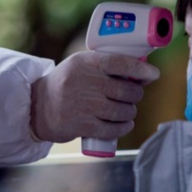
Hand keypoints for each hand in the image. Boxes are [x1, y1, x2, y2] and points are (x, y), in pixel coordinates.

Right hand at [30, 51, 159, 142]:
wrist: (38, 107)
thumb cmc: (66, 84)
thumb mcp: (80, 65)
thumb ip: (105, 65)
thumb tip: (141, 72)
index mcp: (87, 63)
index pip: (120, 63)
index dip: (141, 69)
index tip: (153, 74)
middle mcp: (86, 83)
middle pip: (126, 90)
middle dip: (136, 94)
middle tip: (133, 95)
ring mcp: (84, 105)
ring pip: (122, 111)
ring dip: (130, 112)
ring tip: (127, 110)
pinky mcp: (83, 125)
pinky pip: (113, 129)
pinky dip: (123, 128)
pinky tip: (124, 124)